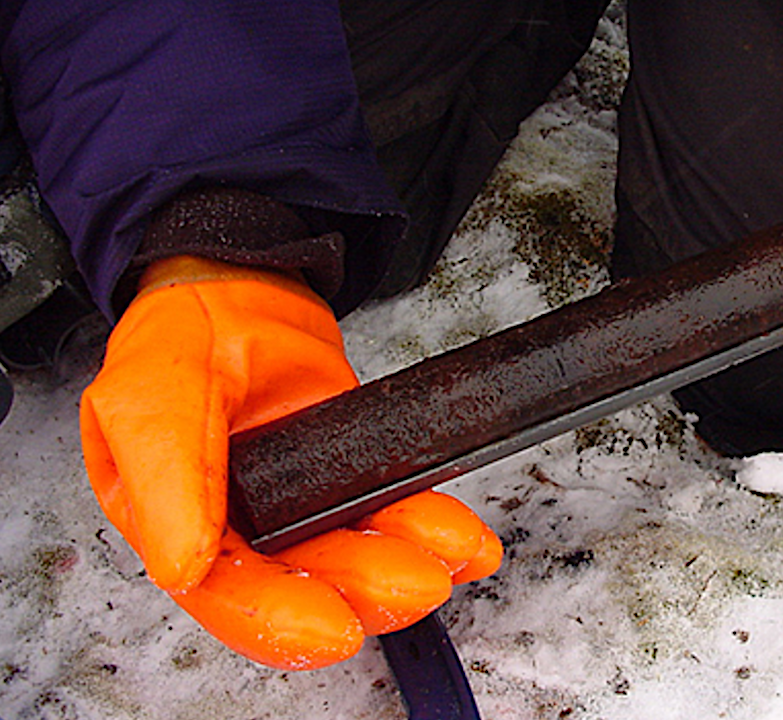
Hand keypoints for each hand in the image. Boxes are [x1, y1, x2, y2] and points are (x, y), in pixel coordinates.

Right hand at [80, 256, 500, 668]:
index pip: (230, 594)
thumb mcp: (151, 396)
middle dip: (367, 589)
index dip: (280, 620)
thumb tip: (181, 563)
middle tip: (417, 581)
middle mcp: (246, 530)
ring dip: (412, 559)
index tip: (334, 627)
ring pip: (361, 557)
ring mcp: (304, 508)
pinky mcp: (351, 480)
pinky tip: (465, 540)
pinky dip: (437, 531)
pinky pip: (395, 514)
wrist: (238, 289)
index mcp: (181, 527)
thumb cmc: (180, 339)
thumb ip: (166, 478)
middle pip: (310, 585)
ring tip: (451, 547)